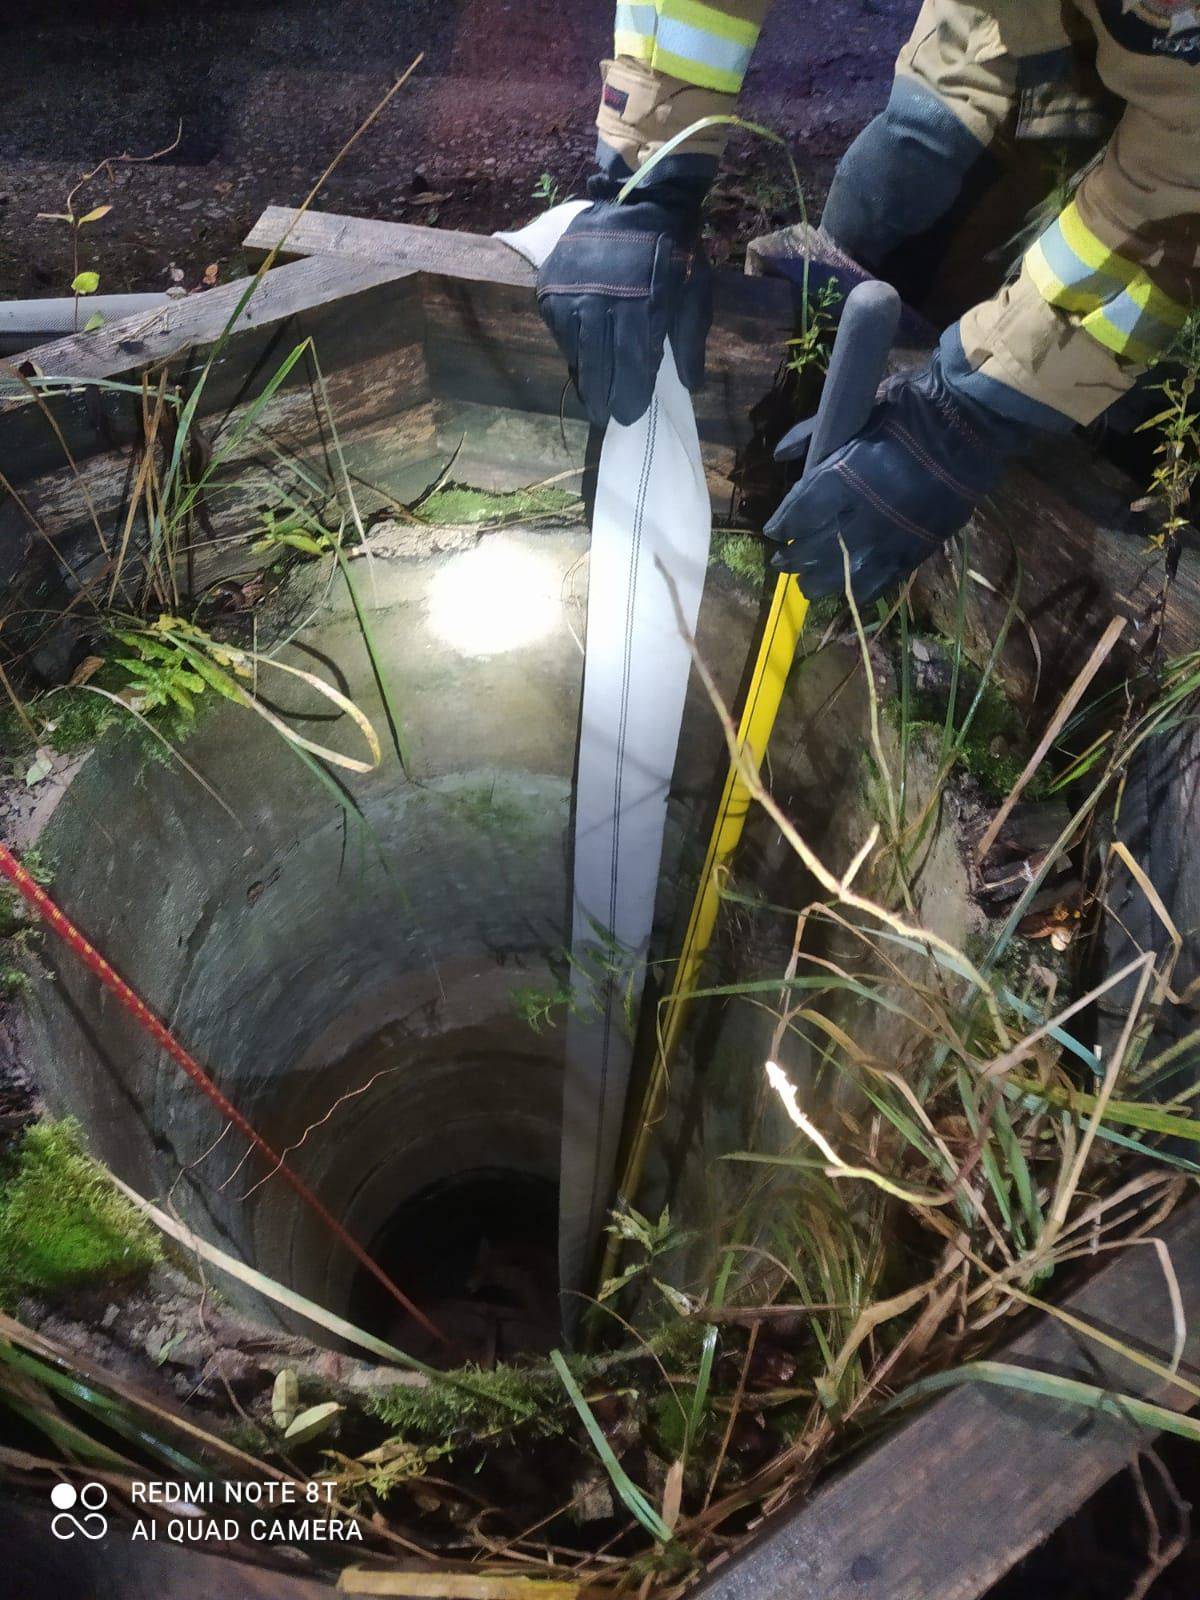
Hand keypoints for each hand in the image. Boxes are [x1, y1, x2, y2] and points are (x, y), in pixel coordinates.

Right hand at [536, 158, 711, 427]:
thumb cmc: (674, 251)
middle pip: (599, 364)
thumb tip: (691, 385)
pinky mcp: (551, 284)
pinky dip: (570, 346)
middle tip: (604, 417)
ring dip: (584, 376)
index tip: (628, 417)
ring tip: (591, 396)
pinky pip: (558, 329)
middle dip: (603, 396)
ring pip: (575, 349)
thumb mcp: (696, 292)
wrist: (638, 199)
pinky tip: (580, 359)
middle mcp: (601, 300)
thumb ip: (691, 340)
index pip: (632, 364)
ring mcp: (572, 291)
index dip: (630, 395)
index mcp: (641, 304)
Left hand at [763, 338, 1040, 602]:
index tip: (773, 532)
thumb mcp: (860, 409)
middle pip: (817, 548)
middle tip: (782, 562)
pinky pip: (884, 580)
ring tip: (807, 586)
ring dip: (822, 582)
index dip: (784, 525)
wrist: (975, 423)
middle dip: (795, 558)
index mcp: (846, 476)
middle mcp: (865, 513)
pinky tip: (847, 592)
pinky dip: (862, 589)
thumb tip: (779, 454)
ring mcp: (893, 535)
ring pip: (847, 573)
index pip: (801, 512)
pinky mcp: (918, 547)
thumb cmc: (913, 408)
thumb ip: (814, 433)